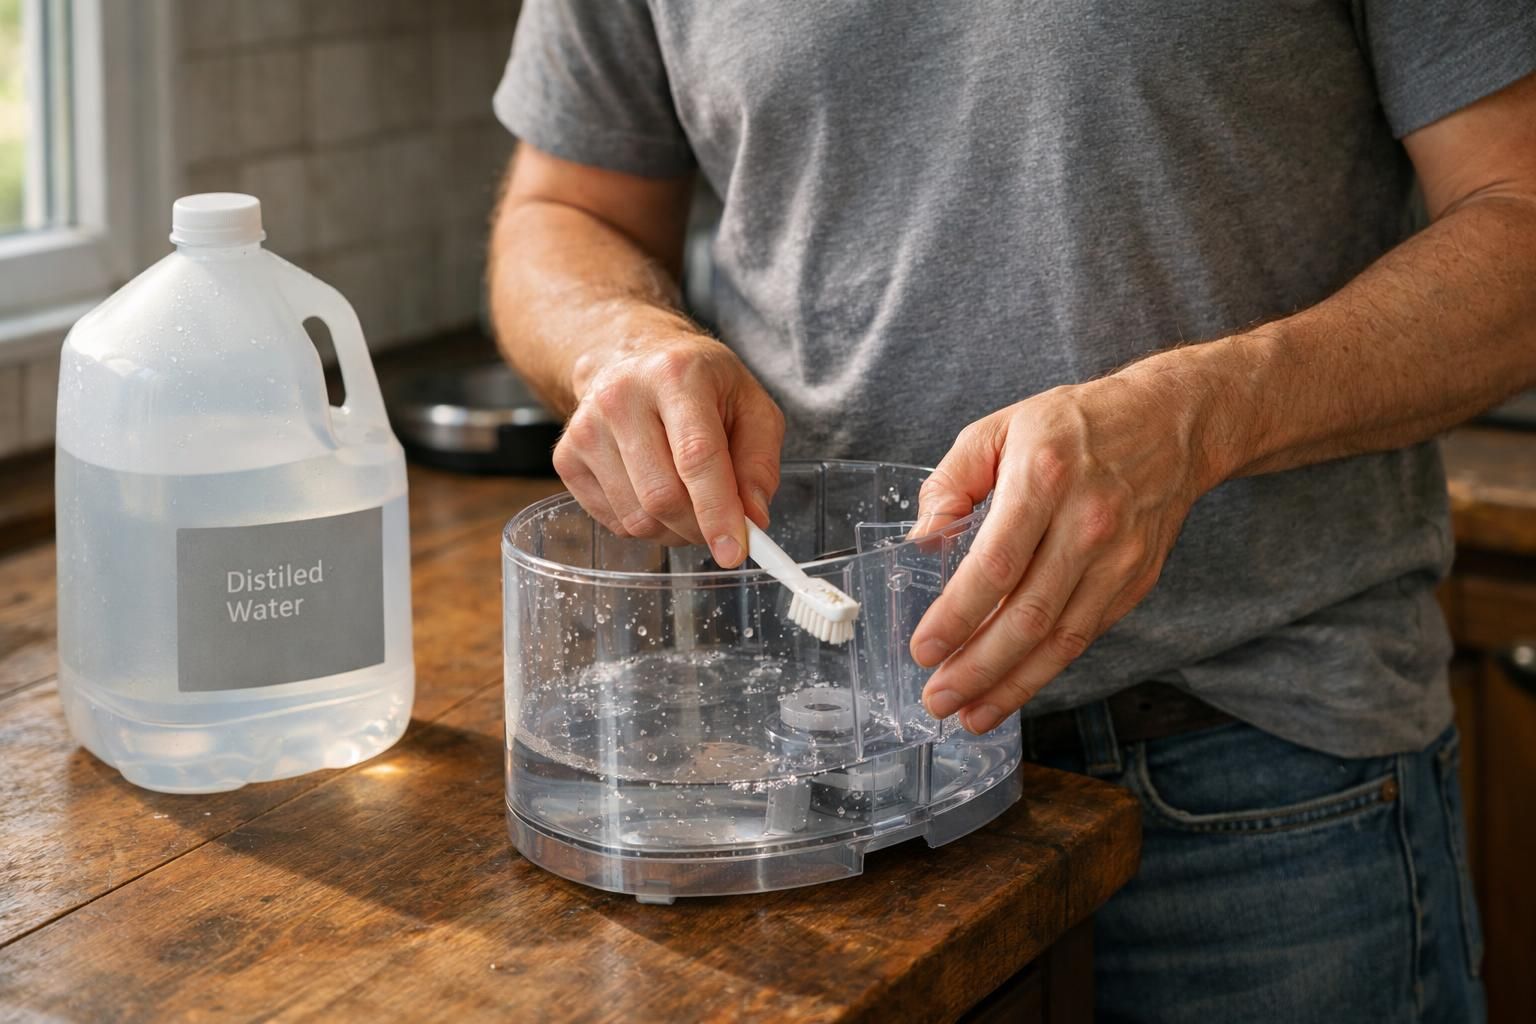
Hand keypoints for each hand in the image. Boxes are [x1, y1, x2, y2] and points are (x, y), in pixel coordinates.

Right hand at [554, 329, 784, 566]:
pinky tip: (655, 491)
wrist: (632, 360)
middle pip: (663, 496)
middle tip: (722, 525)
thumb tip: (753, 520)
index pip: (696, 456)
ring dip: (674, 530)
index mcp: (676, 375)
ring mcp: (586, 429)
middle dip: (700, 528)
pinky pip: (615, 523)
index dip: (717, 512)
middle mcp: (621, 397)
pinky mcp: (566, 458)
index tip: (734, 553)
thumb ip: (759, 463)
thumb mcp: (751, 406)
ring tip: (689, 499)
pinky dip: (647, 525)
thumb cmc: (701, 386)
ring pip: (638, 519)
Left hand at [909, 369, 1219, 732]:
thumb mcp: (999, 428)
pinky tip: (1010, 690)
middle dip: (978, 667)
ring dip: (1011, 685)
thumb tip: (921, 539)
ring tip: (969, 714)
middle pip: (1029, 614)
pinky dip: (1045, 670)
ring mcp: (1118, 558)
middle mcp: (1088, 523)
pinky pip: (1084, 637)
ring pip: (1061, 639)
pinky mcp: (1135, 582)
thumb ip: (950, 481)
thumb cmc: (1073, 425)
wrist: (1171, 424)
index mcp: (1045, 477)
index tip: (923, 648)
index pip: (997, 563)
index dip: (958, 614)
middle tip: (937, 698)